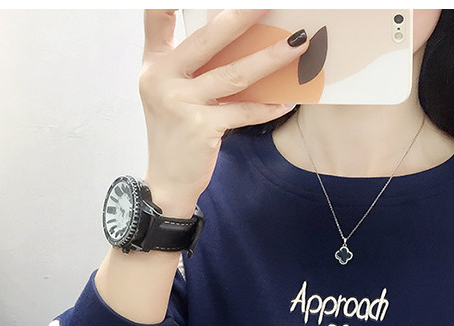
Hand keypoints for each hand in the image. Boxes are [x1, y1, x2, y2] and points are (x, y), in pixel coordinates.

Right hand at [140, 9, 308, 213]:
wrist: (168, 180)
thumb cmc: (175, 133)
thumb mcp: (169, 92)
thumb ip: (190, 64)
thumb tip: (234, 37)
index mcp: (156, 64)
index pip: (156, 16)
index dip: (168, 0)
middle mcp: (164, 79)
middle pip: (209, 37)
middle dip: (242, 14)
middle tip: (268, 3)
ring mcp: (182, 103)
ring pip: (235, 74)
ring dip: (270, 57)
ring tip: (298, 44)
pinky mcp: (203, 128)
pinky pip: (244, 112)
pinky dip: (267, 107)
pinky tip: (287, 100)